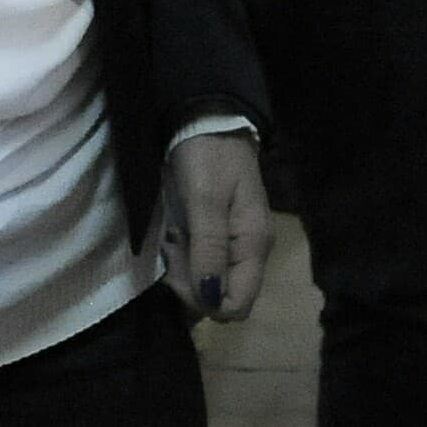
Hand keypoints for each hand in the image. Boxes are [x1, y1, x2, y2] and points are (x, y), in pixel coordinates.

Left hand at [164, 129, 271, 322]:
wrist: (209, 120)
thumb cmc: (207, 157)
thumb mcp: (204, 201)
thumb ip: (208, 250)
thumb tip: (210, 300)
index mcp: (254, 246)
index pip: (237, 306)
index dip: (204, 302)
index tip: (178, 273)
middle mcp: (252, 252)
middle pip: (223, 298)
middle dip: (191, 286)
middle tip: (172, 251)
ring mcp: (239, 244)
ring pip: (211, 284)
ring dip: (186, 271)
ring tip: (173, 239)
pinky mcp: (225, 236)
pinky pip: (206, 264)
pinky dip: (188, 258)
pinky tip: (178, 236)